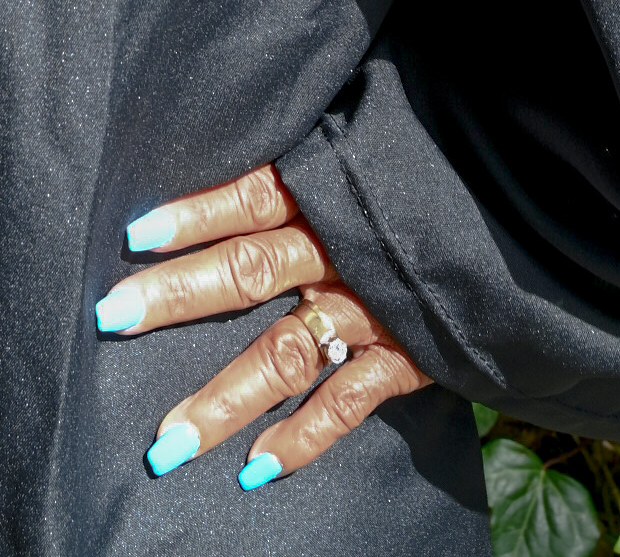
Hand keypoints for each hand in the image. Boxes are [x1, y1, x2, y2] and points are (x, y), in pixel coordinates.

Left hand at [94, 162, 428, 492]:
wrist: (507, 214)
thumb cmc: (410, 177)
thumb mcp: (360, 151)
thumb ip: (303, 164)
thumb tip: (224, 160)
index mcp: (329, 192)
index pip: (250, 198)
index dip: (195, 214)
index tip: (134, 232)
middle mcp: (343, 251)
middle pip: (249, 271)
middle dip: (178, 296)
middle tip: (112, 316)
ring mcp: (373, 309)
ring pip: (285, 356)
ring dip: (224, 400)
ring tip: (168, 442)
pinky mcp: (406, 357)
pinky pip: (347, 405)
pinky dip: (302, 438)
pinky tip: (255, 469)